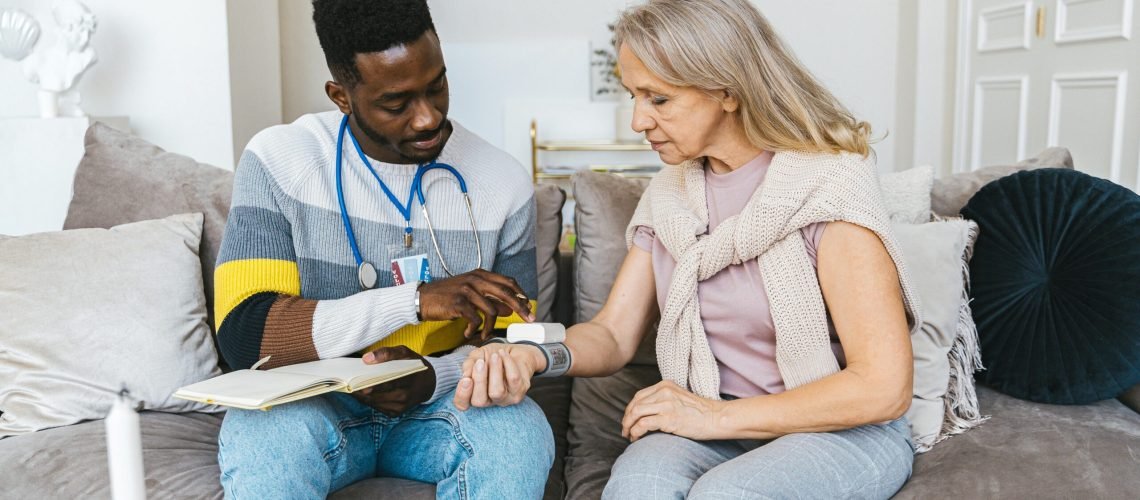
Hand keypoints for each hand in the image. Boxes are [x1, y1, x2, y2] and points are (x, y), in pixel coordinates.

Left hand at [351, 346, 434, 415]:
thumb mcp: (405, 352)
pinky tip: (361, 394)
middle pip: (377, 396)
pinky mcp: (395, 413)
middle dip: (360, 391)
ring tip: (350, 388)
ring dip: (361, 397)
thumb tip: (366, 359)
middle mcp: (404, 396)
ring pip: (374, 403)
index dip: (370, 385)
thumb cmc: (414, 365)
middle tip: (347, 384)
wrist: (428, 383)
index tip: (355, 382)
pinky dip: (368, 401)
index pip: (387, 383)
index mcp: (408, 379)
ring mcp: (400, 407)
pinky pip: (377, 408)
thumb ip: (387, 353)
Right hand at [417, 269, 534, 339]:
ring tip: (484, 334)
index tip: (528, 307)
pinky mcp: (458, 303)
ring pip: (491, 310)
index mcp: (480, 274)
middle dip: (520, 307)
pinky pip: (476, 319)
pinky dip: (475, 329)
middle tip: (528, 319)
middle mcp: (475, 279)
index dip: (520, 294)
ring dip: (491, 326)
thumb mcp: (470, 296)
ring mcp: (467, 290)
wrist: (421, 299)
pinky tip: (469, 333)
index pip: (508, 282)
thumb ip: (489, 300)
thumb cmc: (447, 298)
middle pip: (505, 293)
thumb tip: (510, 309)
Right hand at [453, 342, 544, 410]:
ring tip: (495, 355)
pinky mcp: (520, 391)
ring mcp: (505, 399)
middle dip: (479, 380)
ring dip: (495, 371)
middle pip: (480, 401)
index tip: (466, 379)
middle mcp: (489, 401)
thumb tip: (466, 374)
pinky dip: (507, 363)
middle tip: (480, 363)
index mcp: (474, 394)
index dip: (462, 395)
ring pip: (497, 392)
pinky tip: (504, 354)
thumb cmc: (492, 356)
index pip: (463, 404)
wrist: (514, 351)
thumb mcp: (477, 356)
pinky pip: (513, 379)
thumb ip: (469, 364)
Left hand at [621, 380, 727, 441]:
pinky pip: (643, 424)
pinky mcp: (668, 418)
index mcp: (665, 385)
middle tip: (625, 430)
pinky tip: (636, 438)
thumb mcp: (678, 398)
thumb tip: (645, 413)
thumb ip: (663, 400)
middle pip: (635, 404)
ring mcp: (665, 404)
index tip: (628, 420)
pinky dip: (636, 432)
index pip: (638, 396)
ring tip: (629, 435)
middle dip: (626, 418)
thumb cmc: (700, 412)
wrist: (716, 418)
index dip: (630, 409)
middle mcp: (663, 391)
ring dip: (628, 426)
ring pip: (636, 414)